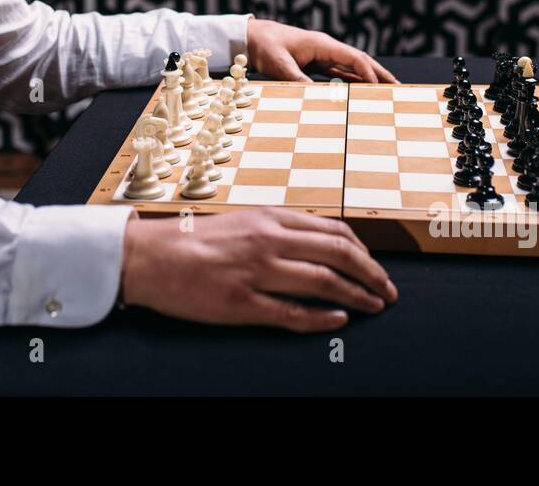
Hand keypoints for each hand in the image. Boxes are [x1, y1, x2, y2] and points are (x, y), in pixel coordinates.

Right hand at [119, 208, 397, 331]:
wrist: (150, 256)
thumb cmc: (193, 239)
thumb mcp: (243, 221)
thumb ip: (279, 229)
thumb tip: (319, 243)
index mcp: (271, 218)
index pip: (334, 232)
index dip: (364, 252)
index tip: (375, 266)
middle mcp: (269, 241)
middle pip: (339, 255)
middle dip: (372, 275)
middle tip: (388, 291)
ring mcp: (258, 273)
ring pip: (324, 283)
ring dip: (357, 296)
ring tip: (374, 306)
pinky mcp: (243, 303)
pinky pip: (293, 313)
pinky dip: (322, 318)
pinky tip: (339, 321)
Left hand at [246, 17, 397, 82]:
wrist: (252, 38)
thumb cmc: (266, 47)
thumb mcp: (280, 66)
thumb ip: (300, 81)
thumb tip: (320, 98)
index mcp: (322, 44)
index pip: (354, 58)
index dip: (368, 73)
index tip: (380, 88)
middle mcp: (326, 48)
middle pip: (360, 61)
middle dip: (380, 74)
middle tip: (399, 87)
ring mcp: (322, 55)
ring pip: (352, 67)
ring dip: (369, 79)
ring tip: (387, 91)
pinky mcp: (316, 63)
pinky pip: (340, 72)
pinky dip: (353, 81)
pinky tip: (363, 90)